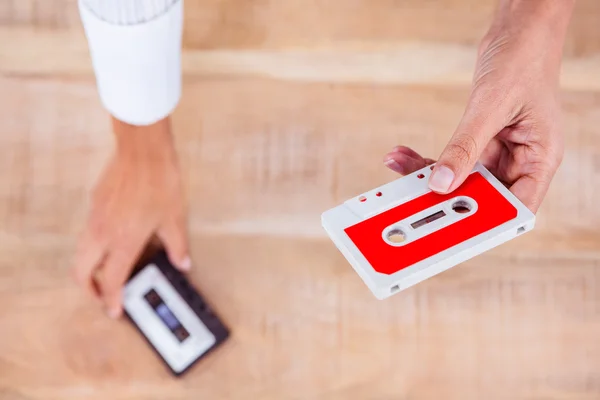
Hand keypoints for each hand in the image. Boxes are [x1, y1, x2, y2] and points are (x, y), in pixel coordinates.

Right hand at [73, 117, 189, 317]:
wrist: (143, 151)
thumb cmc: (160, 182)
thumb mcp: (174, 219)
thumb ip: (177, 246)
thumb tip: (182, 262)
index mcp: (124, 242)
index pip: (111, 282)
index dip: (111, 300)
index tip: (114, 311)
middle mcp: (104, 234)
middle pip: (80, 272)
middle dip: (88, 289)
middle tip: (101, 295)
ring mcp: (95, 218)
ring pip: (80, 252)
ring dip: (87, 268)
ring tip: (104, 271)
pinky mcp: (94, 203)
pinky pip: (87, 232)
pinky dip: (92, 246)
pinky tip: (110, 240)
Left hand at [384, 0, 573, 212]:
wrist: (518, 31)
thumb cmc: (523, 60)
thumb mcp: (491, 106)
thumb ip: (465, 146)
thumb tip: (442, 181)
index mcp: (541, 158)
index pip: (517, 206)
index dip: (488, 222)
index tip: (454, 229)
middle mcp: (521, 160)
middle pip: (484, 196)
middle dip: (447, 198)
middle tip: (412, 201)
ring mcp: (500, 152)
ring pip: (462, 179)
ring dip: (429, 176)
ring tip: (399, 167)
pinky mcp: (481, 142)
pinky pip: (453, 159)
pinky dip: (429, 159)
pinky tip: (404, 155)